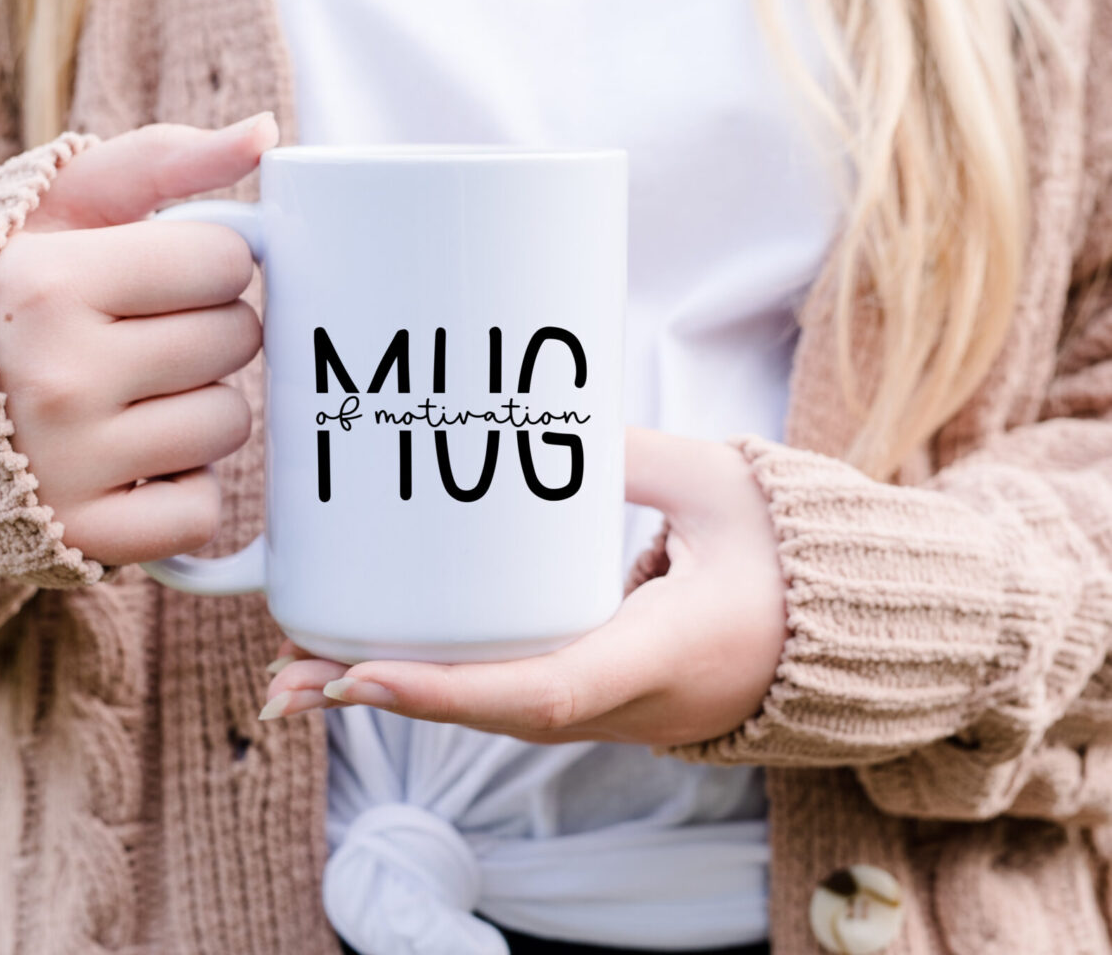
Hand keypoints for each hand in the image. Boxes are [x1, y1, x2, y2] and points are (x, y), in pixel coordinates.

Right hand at [0, 115, 277, 564]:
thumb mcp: (55, 209)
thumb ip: (161, 161)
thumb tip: (266, 134)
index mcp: (49, 285)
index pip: (223, 261)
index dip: (206, 264)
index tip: (165, 276)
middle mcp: (57, 377)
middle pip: (237, 339)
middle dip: (210, 330)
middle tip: (148, 335)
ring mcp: (70, 467)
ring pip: (230, 422)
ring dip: (202, 407)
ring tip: (138, 396)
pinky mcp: (82, 536)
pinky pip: (201, 511)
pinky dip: (183, 488)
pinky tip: (135, 461)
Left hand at [262, 429, 788, 748]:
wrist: (845, 625)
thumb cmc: (790, 550)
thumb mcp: (714, 480)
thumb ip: (625, 451)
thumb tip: (527, 416)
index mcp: (668, 652)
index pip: (545, 689)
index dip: (448, 688)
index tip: (359, 676)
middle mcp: (633, 701)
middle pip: (492, 714)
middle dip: (388, 698)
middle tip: (288, 674)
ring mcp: (616, 709)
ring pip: (493, 716)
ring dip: (401, 699)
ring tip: (303, 674)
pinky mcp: (603, 693)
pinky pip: (512, 700)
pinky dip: (441, 689)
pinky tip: (380, 664)